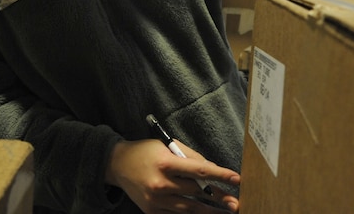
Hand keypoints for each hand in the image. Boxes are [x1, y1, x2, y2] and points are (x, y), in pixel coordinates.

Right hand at [105, 139, 240, 212]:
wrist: (117, 165)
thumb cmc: (146, 151)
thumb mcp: (167, 145)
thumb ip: (190, 157)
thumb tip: (212, 170)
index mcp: (166, 164)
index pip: (200, 171)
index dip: (220, 175)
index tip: (236, 179)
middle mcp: (161, 184)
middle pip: (196, 192)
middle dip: (218, 197)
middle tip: (235, 202)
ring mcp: (156, 200)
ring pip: (189, 208)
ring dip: (208, 211)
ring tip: (224, 212)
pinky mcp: (151, 211)